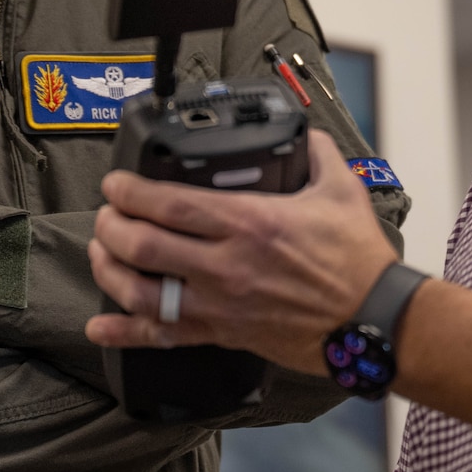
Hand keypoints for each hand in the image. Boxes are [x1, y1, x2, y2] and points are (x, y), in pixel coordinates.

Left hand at [86, 130, 396, 374]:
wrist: (371, 319)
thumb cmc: (357, 260)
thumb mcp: (341, 190)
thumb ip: (317, 153)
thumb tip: (305, 134)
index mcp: (250, 222)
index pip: (170, 204)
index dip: (130, 191)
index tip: (116, 183)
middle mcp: (226, 265)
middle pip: (142, 245)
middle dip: (111, 226)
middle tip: (106, 214)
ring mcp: (220, 304)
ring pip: (141, 292)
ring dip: (109, 270)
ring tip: (102, 252)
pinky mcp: (222, 334)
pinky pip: (163, 337)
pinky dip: (124, 333)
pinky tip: (100, 326)